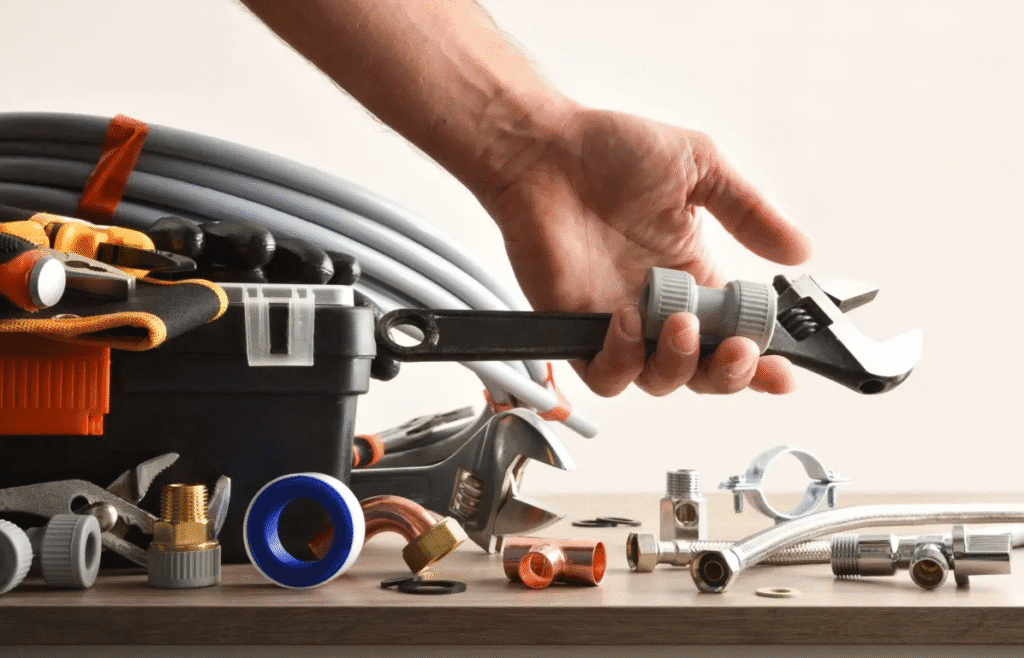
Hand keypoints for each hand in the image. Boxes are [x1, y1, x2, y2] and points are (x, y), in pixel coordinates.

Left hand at [479, 107, 813, 396]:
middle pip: (704, 373)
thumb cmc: (609, 152)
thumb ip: (749, 212)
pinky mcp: (578, 328)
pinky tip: (626, 323)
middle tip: (737, 349)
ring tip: (680, 324)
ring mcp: (619, 322)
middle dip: (730, 375)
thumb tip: (799, 250)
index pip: (737, 335)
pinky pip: (604, 374)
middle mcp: (660, 308)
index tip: (783, 367)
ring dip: (678, 365)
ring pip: (659, 381)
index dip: (762, 360)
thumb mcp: (699, 168)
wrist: (544, 150)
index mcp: (695, 277)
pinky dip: (621, 362)